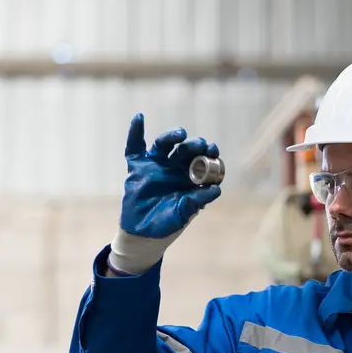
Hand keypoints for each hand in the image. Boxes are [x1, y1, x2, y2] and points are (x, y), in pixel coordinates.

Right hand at [107, 114, 221, 274]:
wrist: (144, 233)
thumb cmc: (167, 223)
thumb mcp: (184, 213)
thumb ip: (198, 201)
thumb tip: (216, 189)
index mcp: (189, 177)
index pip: (201, 160)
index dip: (208, 153)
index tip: (214, 150)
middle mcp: (173, 167)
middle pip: (184, 150)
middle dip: (194, 146)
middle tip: (202, 145)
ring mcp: (155, 166)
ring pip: (164, 145)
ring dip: (172, 136)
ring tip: (181, 134)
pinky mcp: (137, 168)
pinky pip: (134, 147)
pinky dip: (135, 132)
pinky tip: (139, 118)